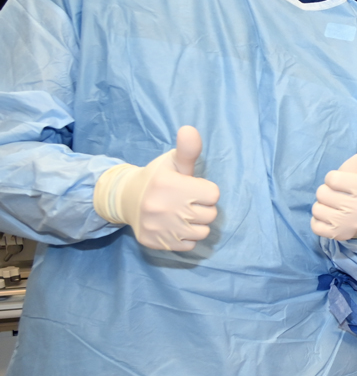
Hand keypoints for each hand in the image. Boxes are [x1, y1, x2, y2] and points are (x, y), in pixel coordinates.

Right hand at [94, 125, 219, 250]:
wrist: (125, 199)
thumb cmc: (157, 178)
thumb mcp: (172, 161)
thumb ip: (187, 149)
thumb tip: (190, 130)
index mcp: (170, 185)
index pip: (213, 195)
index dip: (205, 190)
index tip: (191, 188)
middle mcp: (164, 208)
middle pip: (210, 215)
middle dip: (202, 208)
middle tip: (185, 202)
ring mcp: (159, 228)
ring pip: (202, 232)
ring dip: (196, 224)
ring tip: (180, 214)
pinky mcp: (156, 243)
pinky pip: (188, 245)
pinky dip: (185, 237)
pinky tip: (173, 225)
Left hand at [311, 144, 356, 240]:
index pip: (331, 178)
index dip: (333, 179)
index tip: (343, 184)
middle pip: (321, 193)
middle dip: (327, 192)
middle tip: (339, 196)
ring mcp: (350, 224)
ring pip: (316, 209)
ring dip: (322, 206)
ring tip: (334, 206)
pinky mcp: (339, 235)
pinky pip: (315, 225)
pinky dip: (318, 221)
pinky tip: (330, 218)